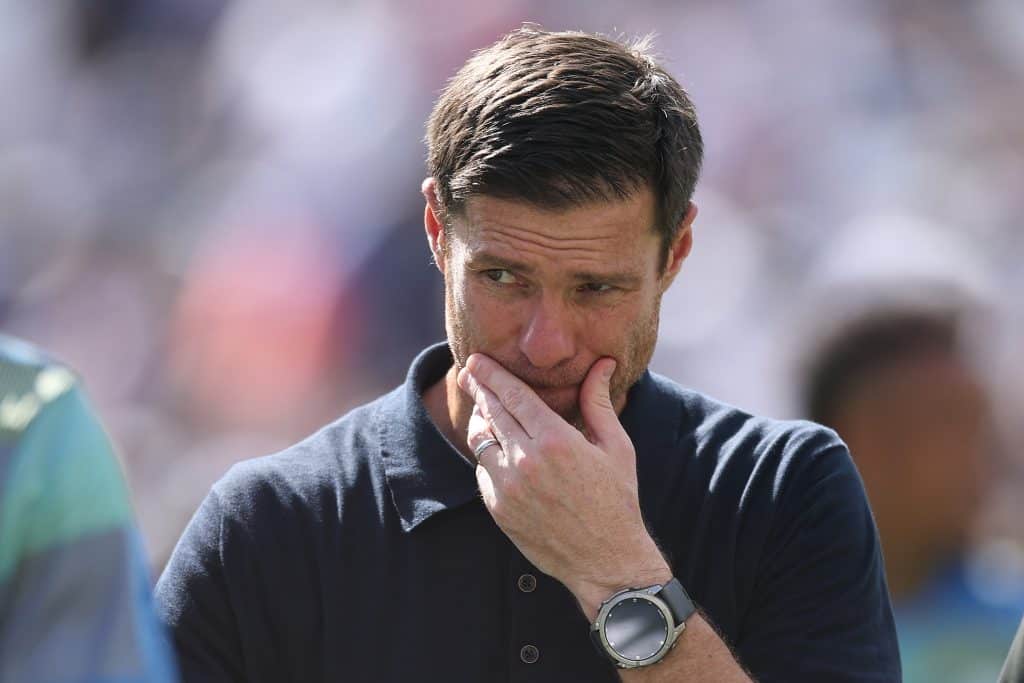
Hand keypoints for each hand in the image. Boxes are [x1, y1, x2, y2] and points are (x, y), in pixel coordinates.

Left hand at [457, 353, 670, 619]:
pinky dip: (487, 455)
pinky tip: (496, 449)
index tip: (477, 360)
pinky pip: (483, 471)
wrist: (606, 562)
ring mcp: (508, 487)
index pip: (513, 395)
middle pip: (491, 412)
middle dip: (478, 388)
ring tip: (483, 409)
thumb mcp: (616, 447)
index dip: (492, 374)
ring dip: (479, 420)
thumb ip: (598, 402)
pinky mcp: (499, 509)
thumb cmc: (617, 500)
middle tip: (469, 371)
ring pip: (480, 441)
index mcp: (556, 440)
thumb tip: (603, 364)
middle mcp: (526, 461)